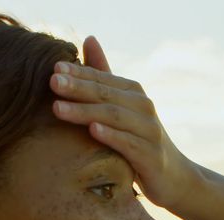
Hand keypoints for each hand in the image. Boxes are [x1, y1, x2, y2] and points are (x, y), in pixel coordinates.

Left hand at [49, 35, 200, 210]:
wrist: (172, 177)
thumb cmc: (138, 140)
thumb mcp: (121, 108)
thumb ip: (103, 77)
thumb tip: (88, 38)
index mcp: (132, 92)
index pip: (101, 78)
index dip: (78, 72)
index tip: (53, 68)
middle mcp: (143, 106)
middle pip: (105, 94)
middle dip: (77, 87)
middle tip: (52, 82)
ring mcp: (149, 130)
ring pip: (114, 117)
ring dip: (85, 111)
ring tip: (58, 108)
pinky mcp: (151, 156)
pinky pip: (129, 144)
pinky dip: (111, 136)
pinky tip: (92, 131)